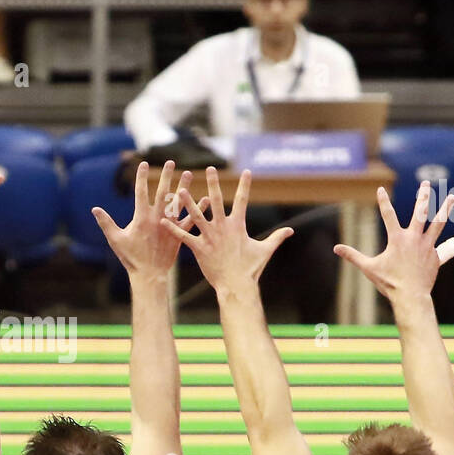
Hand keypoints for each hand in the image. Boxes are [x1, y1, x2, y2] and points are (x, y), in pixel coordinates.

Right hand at [93, 160, 192, 278]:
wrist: (149, 275)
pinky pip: (191, 220)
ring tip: (188, 173)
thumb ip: (106, 223)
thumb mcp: (115, 240)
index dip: (141, 177)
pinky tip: (206, 199)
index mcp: (141, 217)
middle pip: (162, 192)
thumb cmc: (131, 258)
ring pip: (178, 202)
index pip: (140, 192)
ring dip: (183, 187)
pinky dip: (199, 209)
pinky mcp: (179, 235)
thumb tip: (94, 209)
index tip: (143, 163)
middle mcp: (157, 218)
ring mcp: (169, 226)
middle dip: (165, 176)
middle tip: (170, 162)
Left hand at [159, 167, 292, 295]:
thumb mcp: (265, 251)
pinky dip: (173, 229)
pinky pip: (184, 236)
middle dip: (213, 184)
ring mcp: (210, 237)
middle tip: (209, 168)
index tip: (247, 171)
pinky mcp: (199, 248)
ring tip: (179, 189)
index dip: (245, 185)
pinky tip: (162, 221)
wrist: (236, 286)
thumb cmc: (251, 270)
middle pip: (217, 200)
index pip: (243, 200)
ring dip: (187, 202)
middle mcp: (223, 227)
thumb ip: (276, 238)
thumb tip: (291, 231)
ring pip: (197, 215)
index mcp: (238, 226)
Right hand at [333, 183, 453, 300]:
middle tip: (427, 184)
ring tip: (453, 197)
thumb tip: (336, 249)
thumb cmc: (388, 282)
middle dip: (423, 197)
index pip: (388, 216)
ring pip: (438, 224)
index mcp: (397, 240)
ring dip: (445, 209)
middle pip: (420, 213)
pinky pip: (447, 249)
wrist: (410, 297)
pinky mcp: (436, 257)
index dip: (384, 202)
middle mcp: (414, 239)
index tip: (381, 189)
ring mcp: (427, 247)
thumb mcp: (368, 268)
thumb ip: (353, 255)